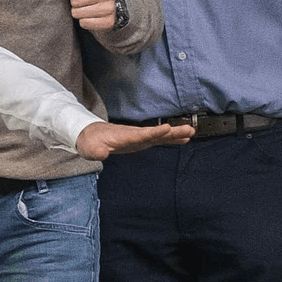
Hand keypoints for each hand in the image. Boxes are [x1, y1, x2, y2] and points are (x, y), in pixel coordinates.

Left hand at [69, 0, 116, 31]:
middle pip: (75, 1)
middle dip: (76, 2)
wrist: (116, 9)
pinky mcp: (109, 23)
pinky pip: (85, 23)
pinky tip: (94, 17)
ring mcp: (110, 8)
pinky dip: (86, 22)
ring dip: (80, 12)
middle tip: (87, 0)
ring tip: (90, 8)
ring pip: (78, 13)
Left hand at [75, 121, 192, 159]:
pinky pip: (158, 139)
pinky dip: (170, 139)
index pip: (141, 134)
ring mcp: (139, 137)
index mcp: (124, 136)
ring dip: (175, 134)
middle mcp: (134, 135)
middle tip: (189, 129)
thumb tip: (101, 154)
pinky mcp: (141, 141)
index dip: (154, 132)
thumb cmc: (90, 142)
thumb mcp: (90, 148)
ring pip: (160, 135)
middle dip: (172, 132)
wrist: (90, 135)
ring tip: (191, 132)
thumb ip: (96, 151)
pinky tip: (183, 139)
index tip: (167, 128)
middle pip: (156, 133)